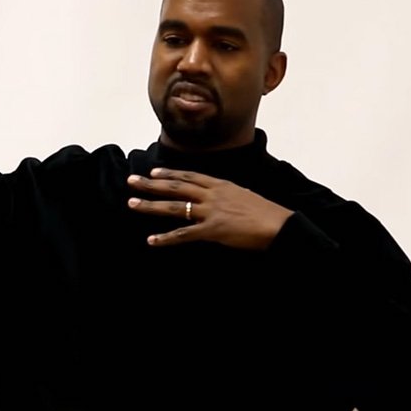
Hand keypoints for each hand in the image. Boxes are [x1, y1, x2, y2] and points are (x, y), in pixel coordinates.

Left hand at [127, 168, 294, 248]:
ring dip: (151, 205)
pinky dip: (166, 238)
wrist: (279, 225)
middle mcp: (212, 194)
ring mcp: (211, 211)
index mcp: (221, 185)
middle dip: (152, 183)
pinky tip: (151, 240)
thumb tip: (217, 197)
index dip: (170, 173)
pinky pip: (184, 234)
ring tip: (131, 203)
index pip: (190, 175)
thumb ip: (227, 195)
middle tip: (132, 180)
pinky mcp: (212, 230)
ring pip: (175, 206)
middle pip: (177, 186)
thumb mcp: (244, 196)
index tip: (154, 170)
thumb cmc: (266, 213)